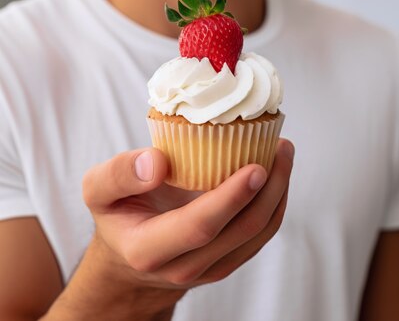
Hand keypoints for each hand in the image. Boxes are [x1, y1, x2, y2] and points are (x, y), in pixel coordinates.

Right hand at [82, 139, 293, 289]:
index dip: (232, 197)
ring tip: (284, 152)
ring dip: (278, 192)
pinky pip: (259, 235)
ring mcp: (210, 269)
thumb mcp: (96, 190)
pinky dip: (273, 202)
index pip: (199, 227)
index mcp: (149, 249)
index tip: (256, 166)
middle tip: (282, 146)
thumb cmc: (116, 215)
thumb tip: (156, 162)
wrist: (126, 258)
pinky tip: (275, 172)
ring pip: (258, 234)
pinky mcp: (226, 261)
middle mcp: (184, 266)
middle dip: (270, 187)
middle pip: (241, 231)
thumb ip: (119, 173)